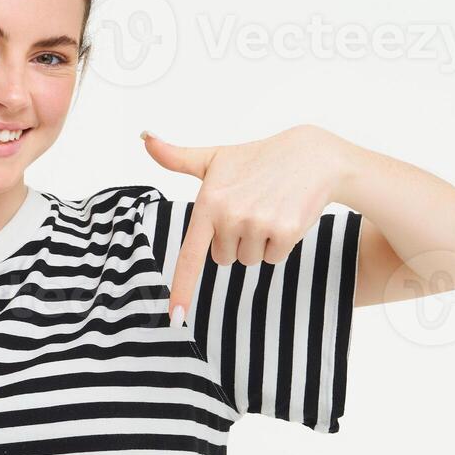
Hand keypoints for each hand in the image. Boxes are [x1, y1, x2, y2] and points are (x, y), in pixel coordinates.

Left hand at [143, 125, 355, 325]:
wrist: (311, 156)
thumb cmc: (258, 158)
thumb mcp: (215, 157)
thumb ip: (177, 158)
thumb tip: (144, 137)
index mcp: (209, 203)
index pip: (190, 255)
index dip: (182, 288)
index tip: (175, 317)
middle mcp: (230, 216)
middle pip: (224, 259)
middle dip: (235, 240)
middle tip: (250, 208)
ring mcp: (258, 224)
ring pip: (249, 260)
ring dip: (258, 243)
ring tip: (268, 209)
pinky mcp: (285, 232)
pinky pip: (273, 258)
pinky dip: (279, 244)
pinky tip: (284, 216)